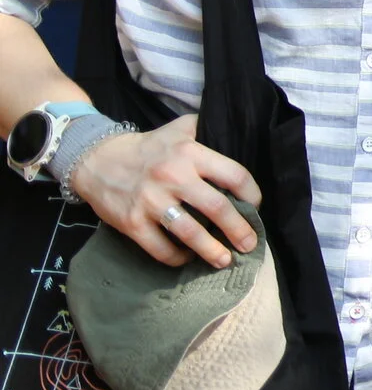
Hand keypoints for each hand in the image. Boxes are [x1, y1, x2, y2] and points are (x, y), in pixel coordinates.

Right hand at [65, 115, 261, 268]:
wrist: (97, 159)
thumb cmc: (149, 146)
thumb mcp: (181, 128)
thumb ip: (209, 129)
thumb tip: (239, 133)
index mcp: (190, 153)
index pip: (233, 175)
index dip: (251, 194)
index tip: (255, 206)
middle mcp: (173, 177)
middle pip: (216, 207)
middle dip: (238, 229)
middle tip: (250, 244)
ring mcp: (151, 201)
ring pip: (189, 232)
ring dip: (211, 250)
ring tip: (225, 260)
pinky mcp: (131, 222)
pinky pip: (160, 247)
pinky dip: (176, 257)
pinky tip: (187, 258)